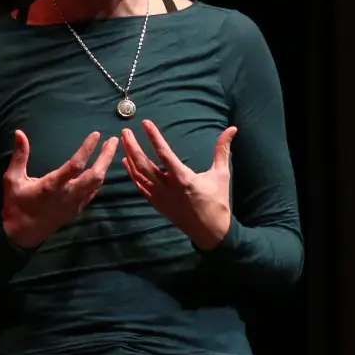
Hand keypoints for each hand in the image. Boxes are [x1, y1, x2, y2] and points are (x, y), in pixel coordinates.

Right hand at [1, 130, 118, 249]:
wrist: (22, 235)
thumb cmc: (16, 205)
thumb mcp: (12, 179)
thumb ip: (19, 156)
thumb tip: (19, 133)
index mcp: (53, 186)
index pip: (75, 165)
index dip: (87, 149)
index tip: (96, 134)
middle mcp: (68, 195)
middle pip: (95, 175)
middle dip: (106, 157)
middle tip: (114, 140)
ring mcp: (75, 204)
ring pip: (97, 184)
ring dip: (105, 166)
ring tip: (109, 150)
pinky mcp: (77, 210)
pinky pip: (93, 193)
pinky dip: (99, 179)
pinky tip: (100, 170)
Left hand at [121, 120, 236, 250]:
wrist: (210, 231)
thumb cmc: (217, 201)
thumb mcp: (221, 174)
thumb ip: (222, 150)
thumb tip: (232, 129)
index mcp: (183, 178)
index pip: (164, 153)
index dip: (153, 137)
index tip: (145, 123)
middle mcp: (167, 187)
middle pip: (144, 164)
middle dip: (132, 146)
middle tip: (125, 131)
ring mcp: (160, 197)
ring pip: (139, 175)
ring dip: (130, 157)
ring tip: (123, 142)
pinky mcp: (157, 204)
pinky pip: (140, 187)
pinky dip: (132, 174)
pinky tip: (126, 163)